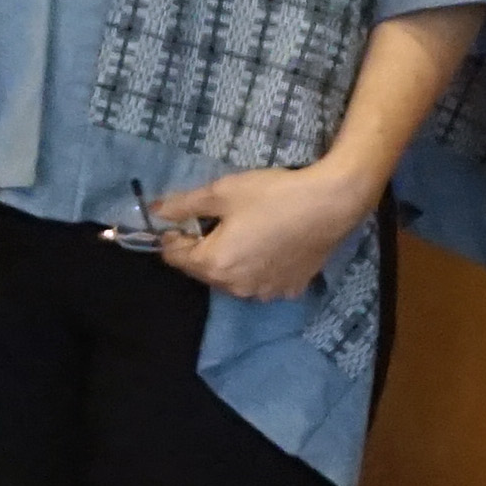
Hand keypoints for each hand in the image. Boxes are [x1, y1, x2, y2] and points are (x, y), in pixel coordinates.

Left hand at [154, 159, 382, 302]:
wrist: (330, 204)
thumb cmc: (272, 195)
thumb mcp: (221, 193)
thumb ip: (183, 205)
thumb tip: (155, 211)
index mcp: (214, 265)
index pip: (174, 257)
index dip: (175, 235)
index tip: (187, 216)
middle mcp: (236, 288)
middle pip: (202, 270)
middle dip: (201, 247)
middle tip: (219, 219)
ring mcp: (265, 292)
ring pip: (231, 278)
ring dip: (229, 259)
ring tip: (246, 230)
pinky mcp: (289, 289)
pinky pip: (259, 280)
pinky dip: (257, 266)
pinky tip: (270, 244)